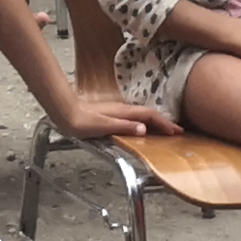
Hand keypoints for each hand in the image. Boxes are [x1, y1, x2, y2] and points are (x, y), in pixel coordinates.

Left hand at [53, 94, 175, 143]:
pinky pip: (133, 117)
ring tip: (164, 130)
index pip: (149, 115)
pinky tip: (142, 128)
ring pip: (141, 115)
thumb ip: (124, 127)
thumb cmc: (81, 121)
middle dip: (163, 121)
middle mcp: (122, 109)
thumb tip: (144, 128)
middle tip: (176, 130)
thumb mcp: (103, 126)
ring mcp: (116, 111)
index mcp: (123, 112)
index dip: (164, 122)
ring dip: (155, 121)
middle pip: (148, 113)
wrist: (64, 113)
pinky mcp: (110, 115)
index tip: (176, 130)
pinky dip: (143, 122)